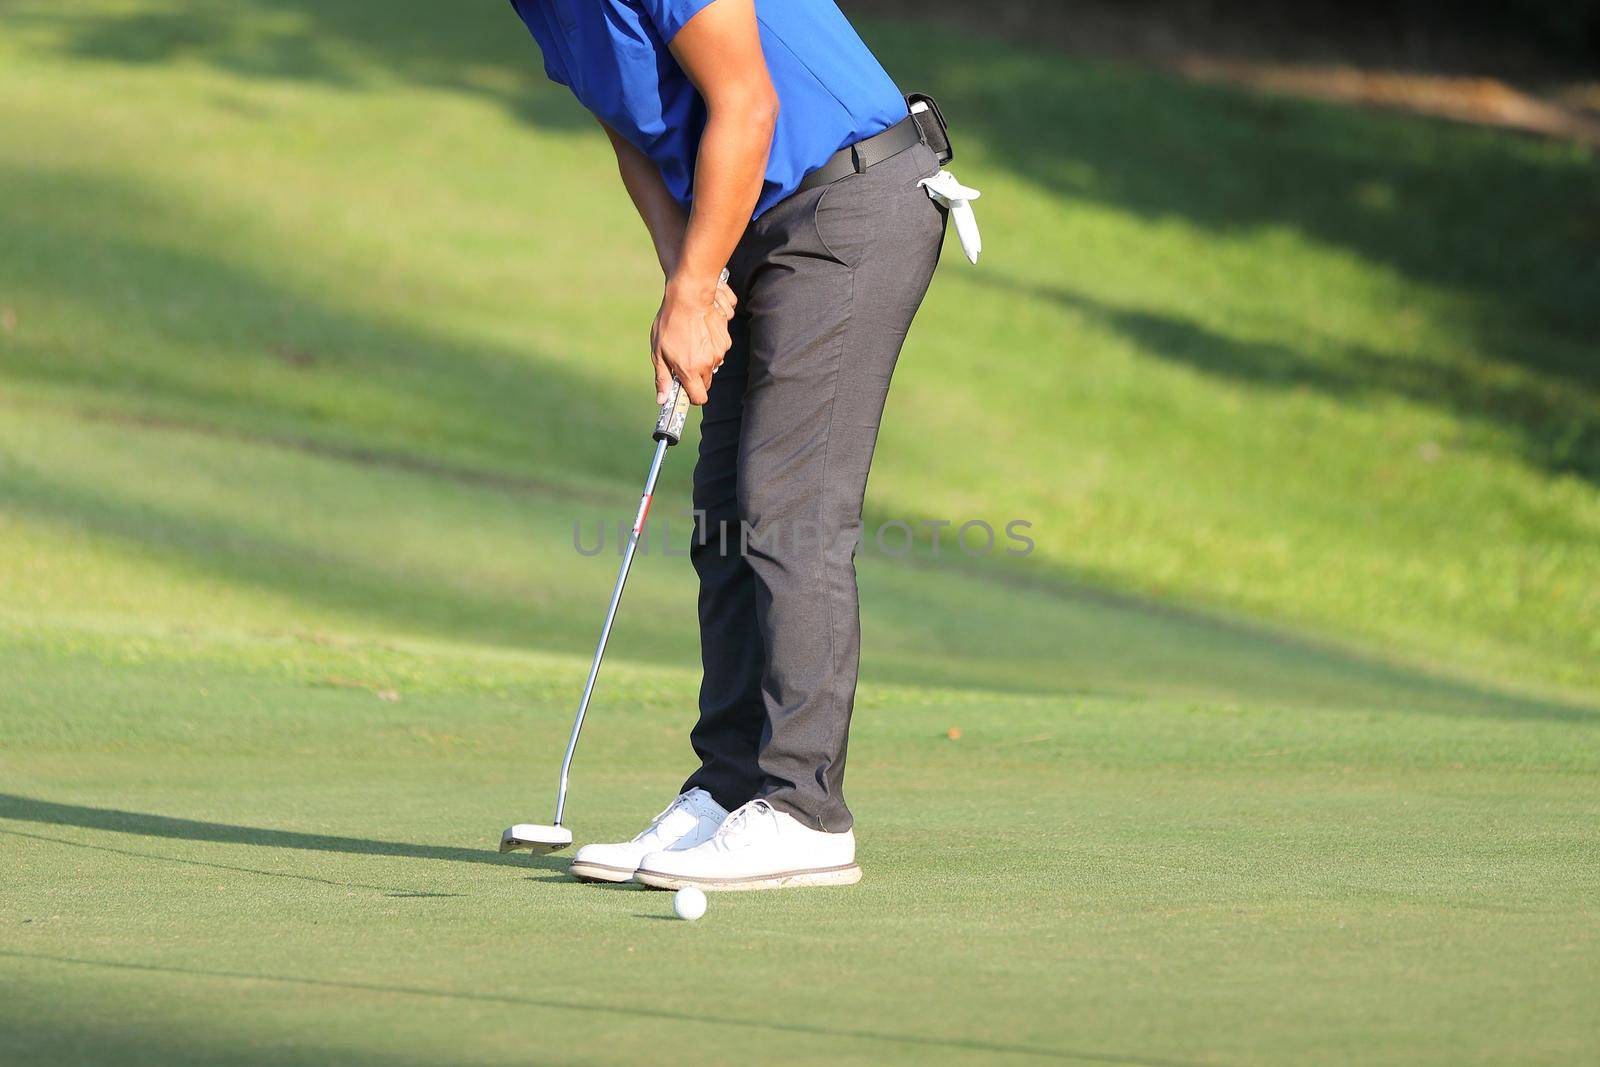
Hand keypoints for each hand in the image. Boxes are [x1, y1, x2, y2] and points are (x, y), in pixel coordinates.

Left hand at [652, 274, 735, 404]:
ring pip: (712, 367)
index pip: (699, 397)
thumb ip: (662, 377)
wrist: (689, 296)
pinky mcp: (725, 341)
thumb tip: (662, 399)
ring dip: (703, 360)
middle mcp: (706, 364)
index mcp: (689, 369)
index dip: (692, 396)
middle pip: (705, 383)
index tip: (685, 390)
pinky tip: (701, 334)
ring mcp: (718, 353)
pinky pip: (718, 352)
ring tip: (691, 342)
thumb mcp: (658, 351)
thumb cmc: (670, 322)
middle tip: (684, 361)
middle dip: (696, 378)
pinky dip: (711, 348)